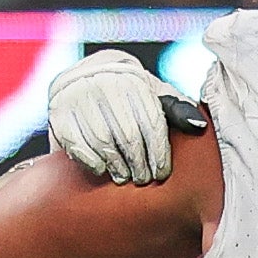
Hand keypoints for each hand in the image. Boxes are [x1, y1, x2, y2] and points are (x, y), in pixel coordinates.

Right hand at [46, 50, 198, 185]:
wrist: (84, 78)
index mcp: (133, 80)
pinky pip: (78, 144)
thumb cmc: (129, 94)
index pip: (151, 123)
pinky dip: (92, 161)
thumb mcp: (154, 95)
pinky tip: (102, 170)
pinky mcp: (59, 113)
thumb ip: (176, 110)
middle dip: (139, 163)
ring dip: (117, 165)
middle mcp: (104, 85)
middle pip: (128, 135)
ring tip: (125, 177)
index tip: (161, 173)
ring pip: (104, 142)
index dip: (158, 153)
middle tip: (144, 179)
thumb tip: (198, 126)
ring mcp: (78, 98)